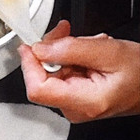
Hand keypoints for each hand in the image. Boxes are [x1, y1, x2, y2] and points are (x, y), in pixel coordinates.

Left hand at [19, 20, 139, 122]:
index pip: (38, 89)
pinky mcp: (76, 99)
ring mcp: (74, 106)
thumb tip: (40, 49)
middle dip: (51, 50)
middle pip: (43, 77)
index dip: (30, 65)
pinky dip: (73, 59)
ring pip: (53, 73)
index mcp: (84, 102)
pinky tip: (91, 54)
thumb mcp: (110, 52)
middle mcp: (75, 109)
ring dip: (66, 53)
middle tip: (64, 31)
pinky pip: (64, 75)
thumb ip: (72, 50)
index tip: (29, 45)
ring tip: (92, 45)